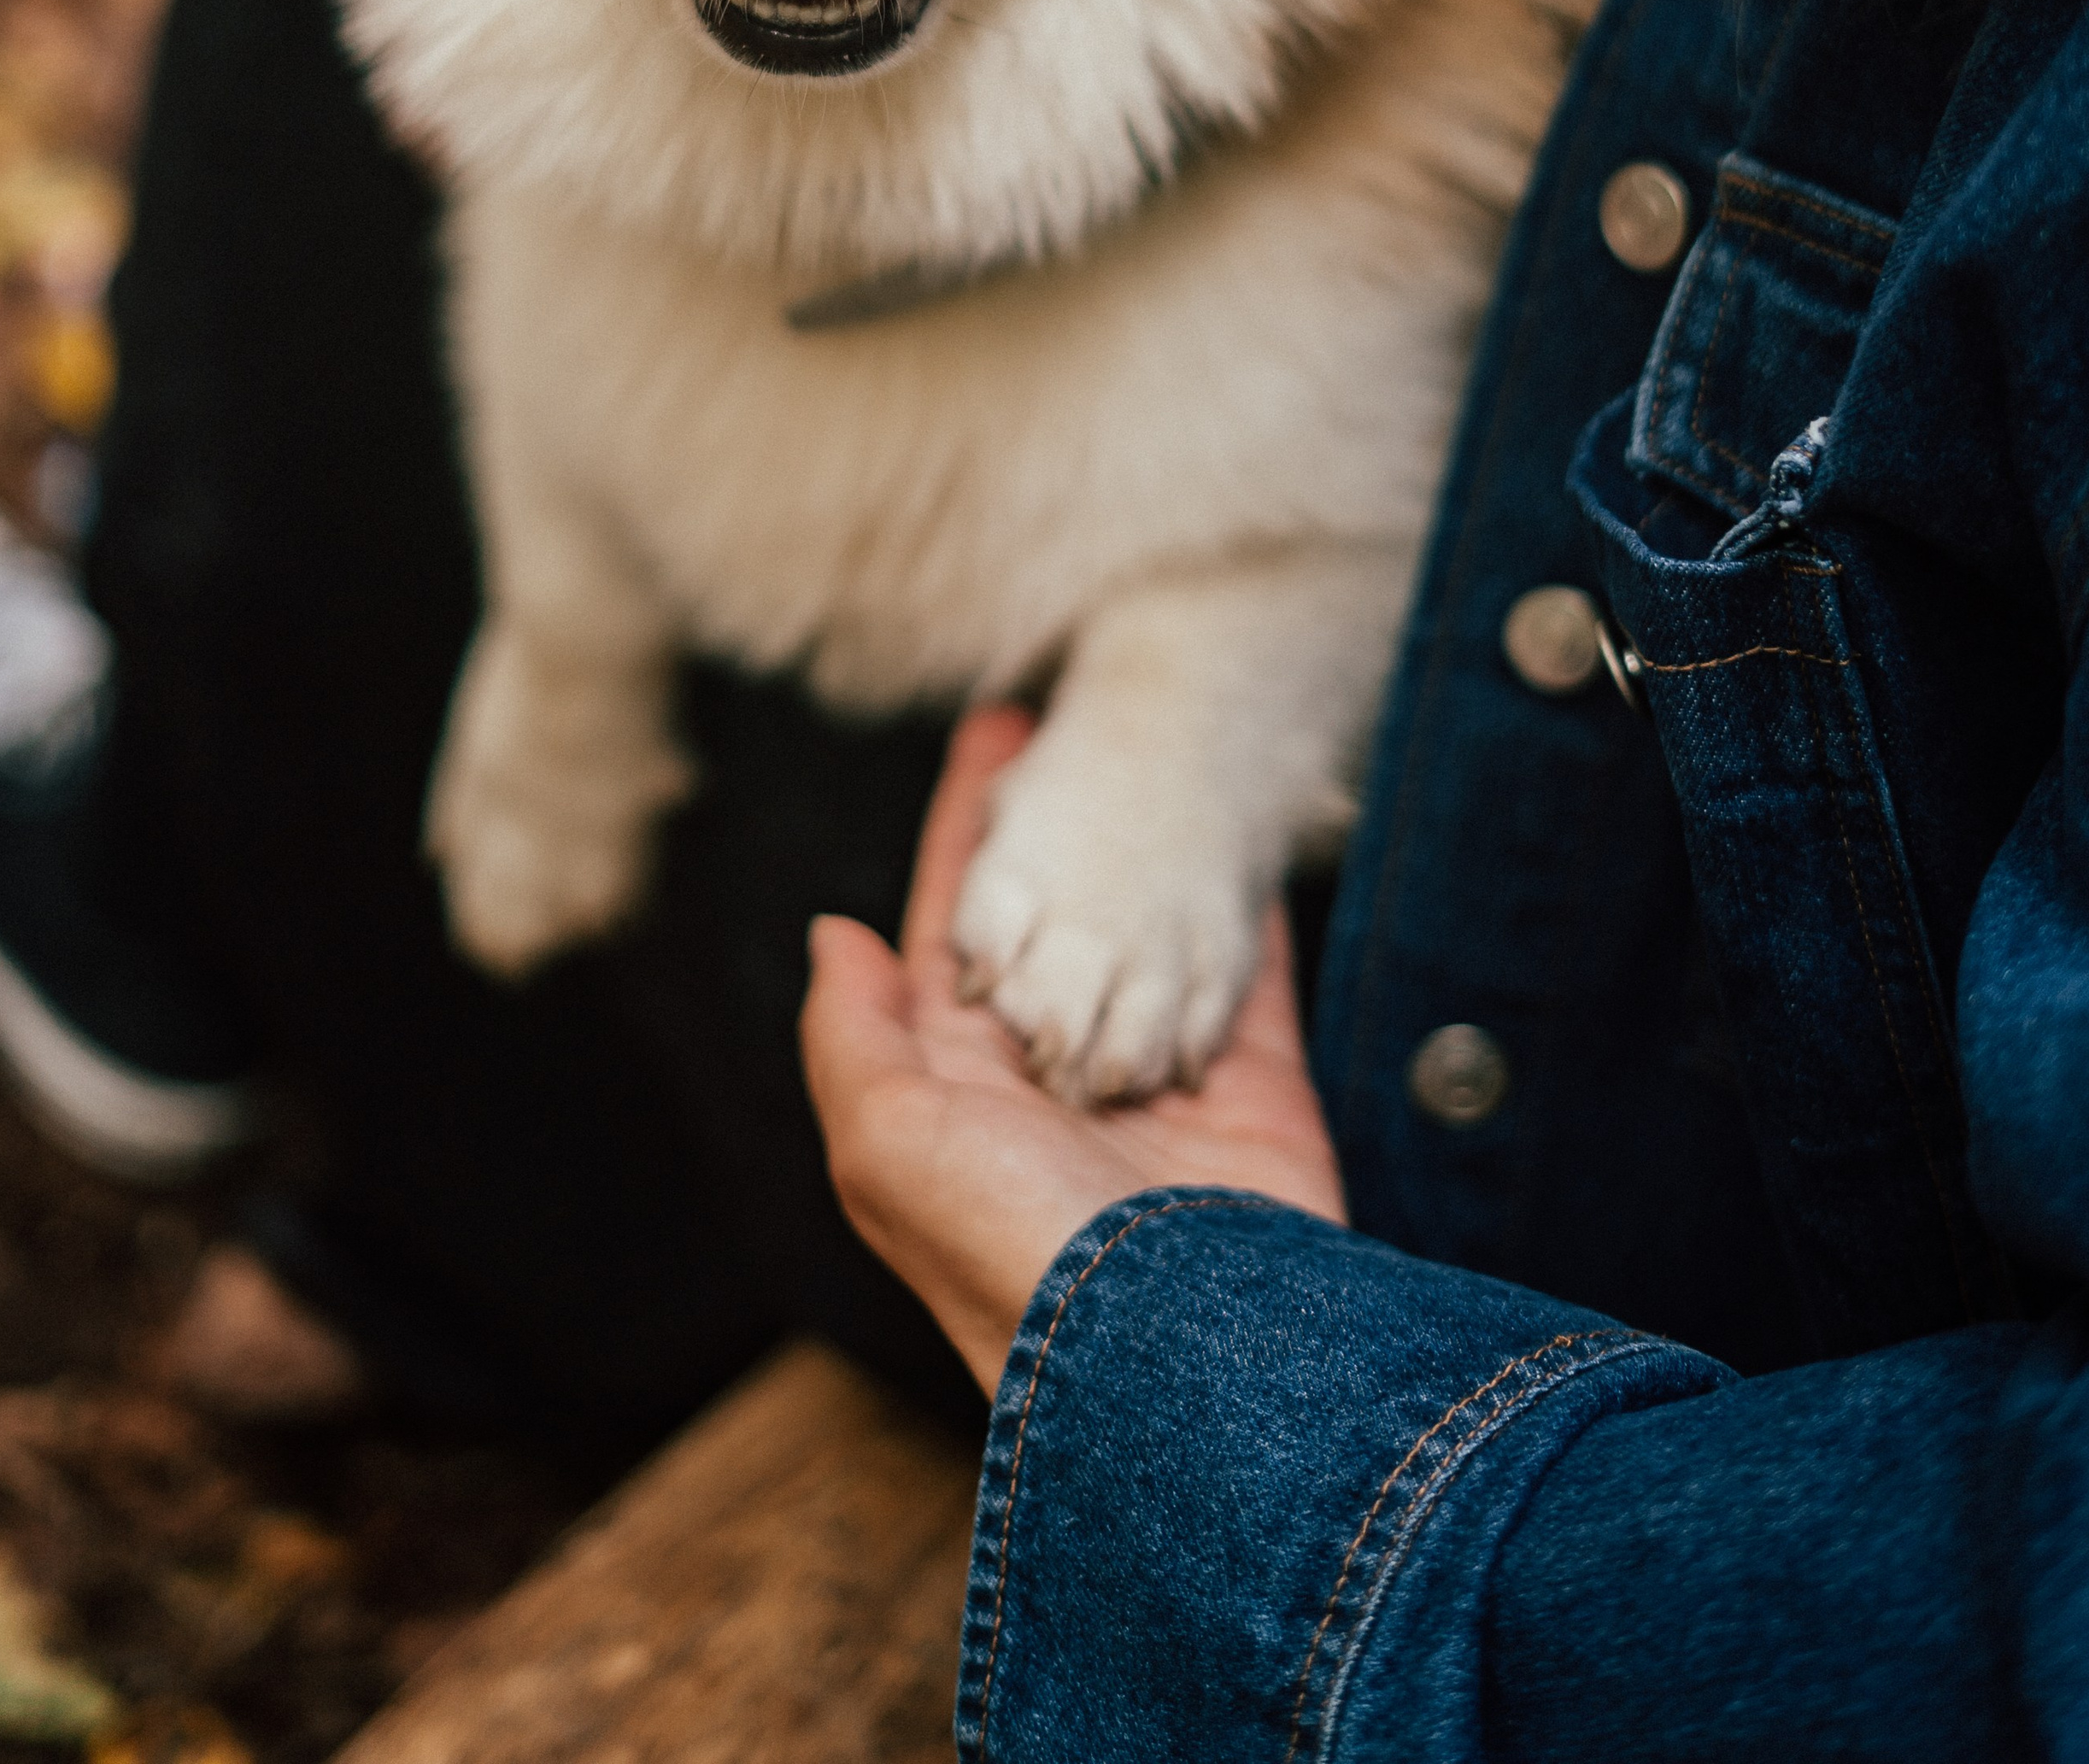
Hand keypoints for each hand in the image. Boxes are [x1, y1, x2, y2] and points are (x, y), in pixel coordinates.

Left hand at [801, 706, 1346, 1393]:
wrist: (1185, 1368)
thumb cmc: (1018, 1262)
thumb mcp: (890, 1149)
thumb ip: (853, 1039)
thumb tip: (832, 939)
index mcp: (961, 1093)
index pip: (957, 928)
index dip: (968, 829)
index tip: (994, 733)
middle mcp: (1056, 1085)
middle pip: (1058, 916)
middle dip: (1064, 821)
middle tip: (1080, 718)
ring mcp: (1160, 1090)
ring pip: (1151, 937)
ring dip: (1153, 849)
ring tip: (1158, 750)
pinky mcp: (1256, 1102)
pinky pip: (1248, 982)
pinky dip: (1250, 914)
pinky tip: (1245, 841)